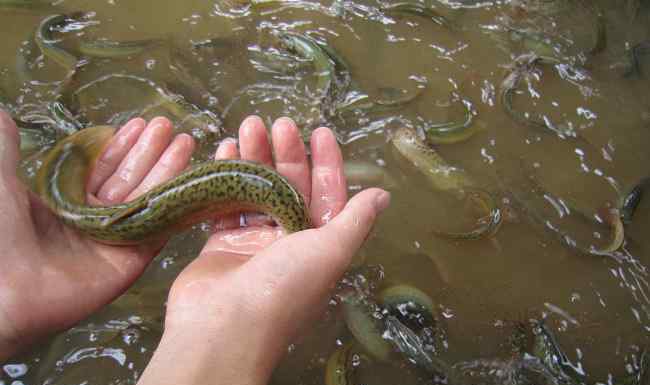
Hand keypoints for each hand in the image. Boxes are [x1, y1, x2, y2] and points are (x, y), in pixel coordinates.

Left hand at [0, 112, 194, 360]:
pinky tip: (189, 179)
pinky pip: (159, 228)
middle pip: (128, 179)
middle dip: (148, 151)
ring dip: (167, 169)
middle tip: (166, 125)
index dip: (120, 145)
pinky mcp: (131, 259)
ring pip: (147, 198)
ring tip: (184, 140)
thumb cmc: (0, 232)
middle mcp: (92, 219)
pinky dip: (176, 204)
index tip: (139, 124)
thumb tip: (4, 115)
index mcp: (66, 201)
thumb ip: (6, 147)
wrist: (4, 289)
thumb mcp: (0, 179)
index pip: (101, 167)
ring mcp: (114, 239)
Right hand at [137, 117, 389, 384]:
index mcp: (319, 244)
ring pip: (257, 190)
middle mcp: (288, 242)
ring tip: (248, 125)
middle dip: (286, 153)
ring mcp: (254, 243)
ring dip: (254, 158)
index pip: (328, 195)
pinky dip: (225, 177)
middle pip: (290, 187)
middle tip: (278, 123)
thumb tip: (382, 195)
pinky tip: (225, 150)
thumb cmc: (284, 288)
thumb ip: (356, 221)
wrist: (223, 326)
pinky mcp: (221, 243)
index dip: (327, 162)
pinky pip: (226, 203)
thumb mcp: (331, 251)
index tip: (320, 131)